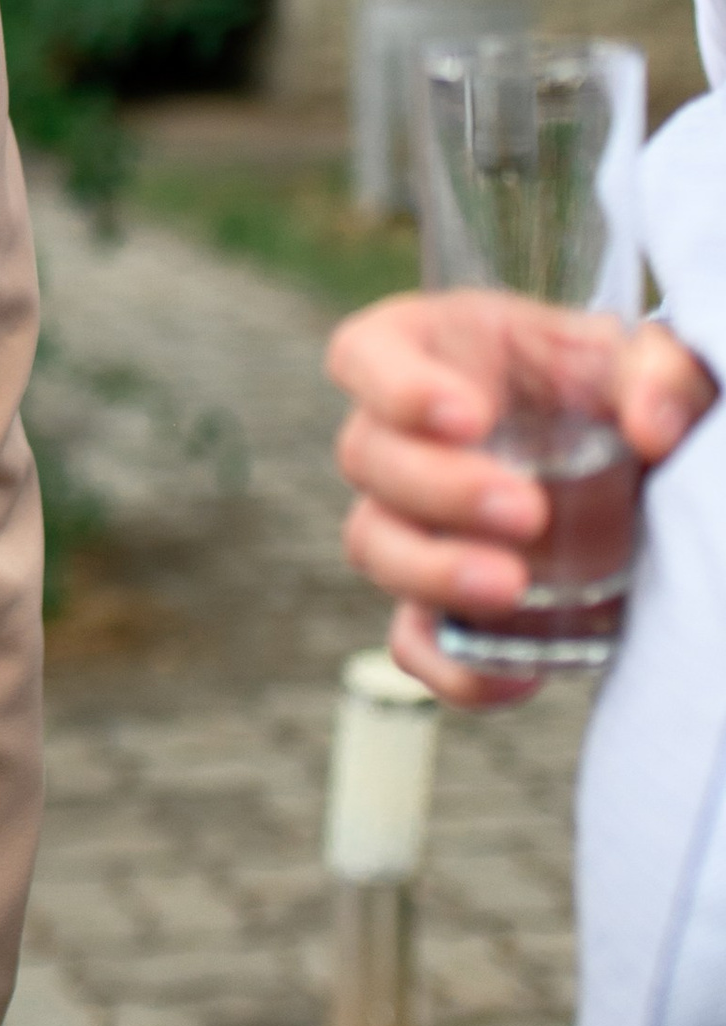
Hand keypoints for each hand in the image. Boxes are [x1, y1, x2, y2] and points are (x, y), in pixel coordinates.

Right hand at [327, 290, 714, 712]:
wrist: (627, 459)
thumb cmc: (617, 387)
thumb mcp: (642, 363)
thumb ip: (659, 377)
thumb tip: (652, 428)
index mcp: (432, 352)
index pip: (366, 356)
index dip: (395, 387)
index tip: (468, 416)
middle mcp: (401, 435)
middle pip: (367, 457)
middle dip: (440, 490)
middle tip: (527, 511)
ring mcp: (409, 519)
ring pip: (373, 545)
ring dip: (431, 571)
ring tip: (511, 588)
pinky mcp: (438, 597)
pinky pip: (413, 641)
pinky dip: (452, 667)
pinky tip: (517, 673)